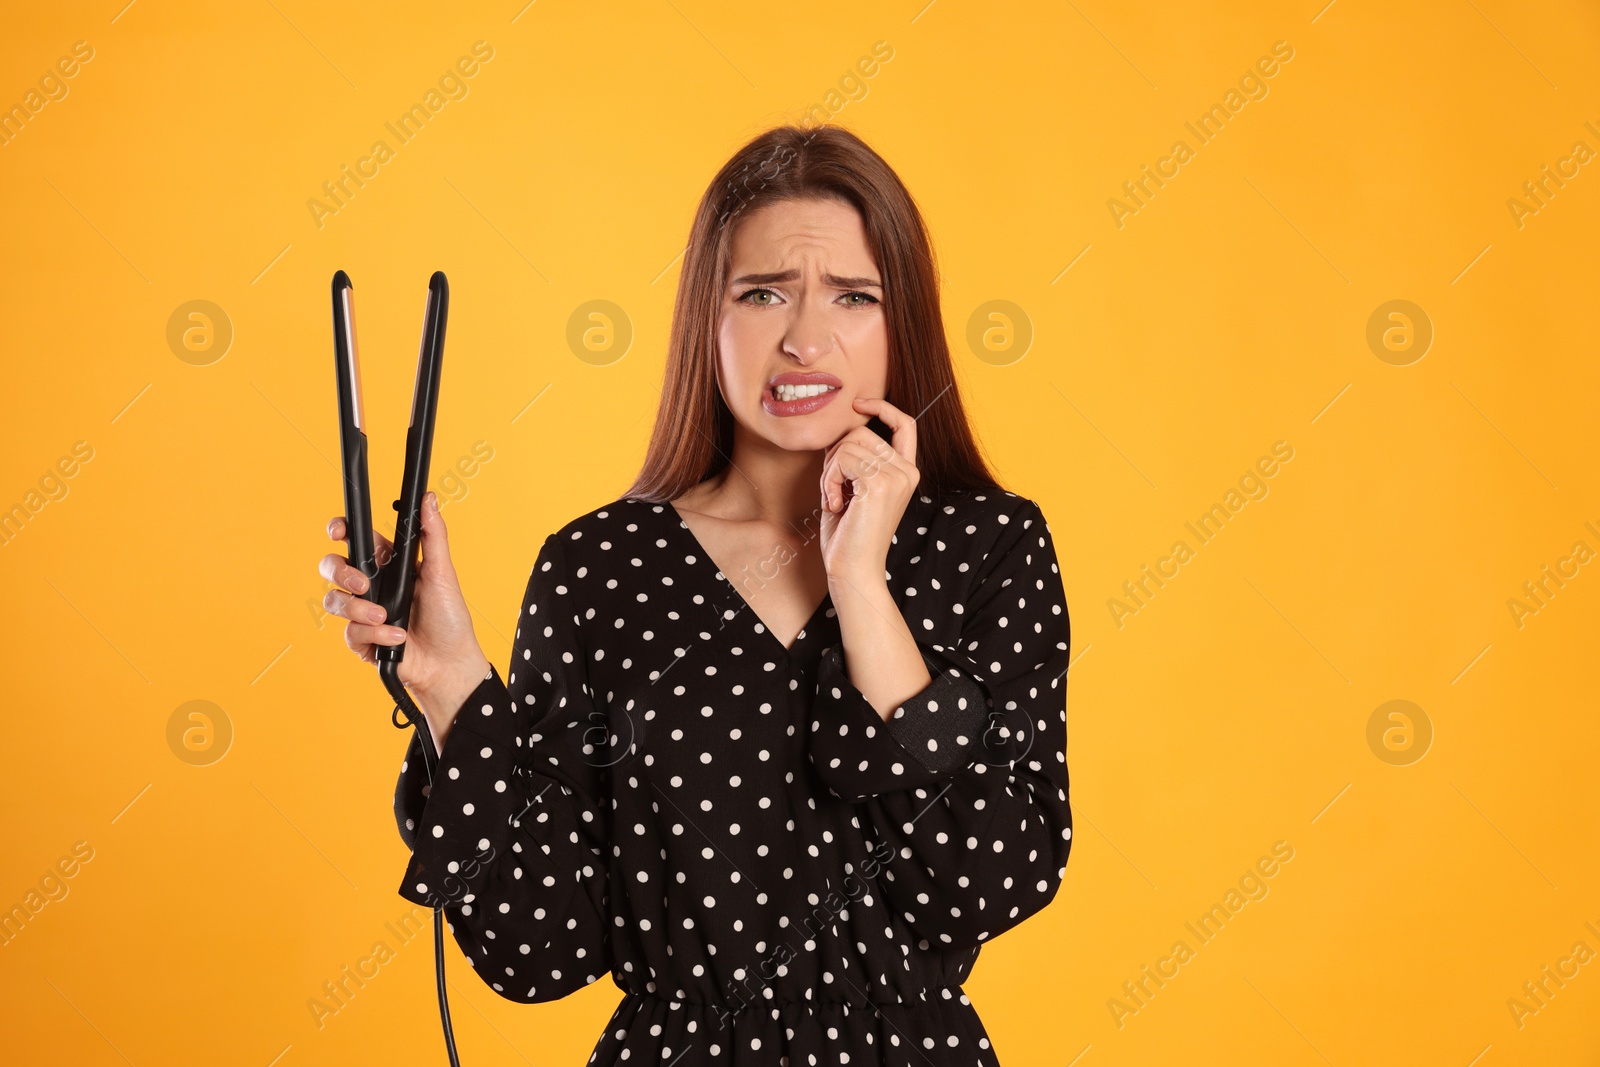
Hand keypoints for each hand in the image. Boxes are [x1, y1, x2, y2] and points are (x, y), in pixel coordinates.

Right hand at [319, 491, 489, 749]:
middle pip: (332, 567)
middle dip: (339, 572)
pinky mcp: (361, 641)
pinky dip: (375, 636)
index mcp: (389, 564)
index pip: (356, 541)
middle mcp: (372, 586)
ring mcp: (363, 614)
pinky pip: (350, 633)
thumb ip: (433, 534)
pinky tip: (398, 639)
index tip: (338, 530)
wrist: (450, 665)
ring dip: (357, 609)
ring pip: (334, 601)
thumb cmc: (449, 618)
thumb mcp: (443, 572)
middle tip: (363, 583)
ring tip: (385, 617)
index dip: (340, 530)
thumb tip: (429, 498)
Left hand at [818, 397, 919, 587]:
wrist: (853, 570)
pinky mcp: (879, 484)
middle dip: (835, 456)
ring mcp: (896, 476)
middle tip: (833, 489)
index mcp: (906, 472)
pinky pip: (841, 459)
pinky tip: (836, 504)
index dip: (882, 407)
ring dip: (829, 471)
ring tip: (835, 500)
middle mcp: (907, 472)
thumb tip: (841, 429)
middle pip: (861, 432)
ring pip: (848, 444)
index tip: (858, 404)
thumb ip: (856, 458)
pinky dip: (829, 479)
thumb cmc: (849, 534)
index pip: (904, 424)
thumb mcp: (855, 488)